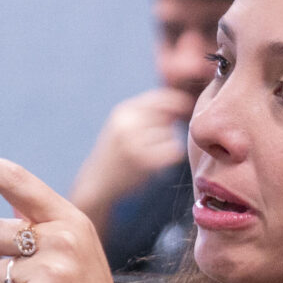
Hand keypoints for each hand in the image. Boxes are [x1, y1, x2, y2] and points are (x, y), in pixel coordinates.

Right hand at [69, 88, 192, 229]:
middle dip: (170, 126)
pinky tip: (161, 161)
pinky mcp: (144, 162)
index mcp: (123, 111)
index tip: (186, 110)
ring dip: (168, 143)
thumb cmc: (116, 154)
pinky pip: (174, 151)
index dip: (178, 102)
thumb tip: (181, 103)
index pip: (160, 97)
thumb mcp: (123, 125)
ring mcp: (134, 142)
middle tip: (159, 140)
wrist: (96, 185)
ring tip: (151, 154)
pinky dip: (173, 156)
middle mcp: (127, 123)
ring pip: (170, 133)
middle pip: (167, 116)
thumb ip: (146, 112)